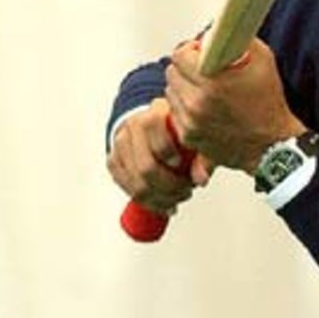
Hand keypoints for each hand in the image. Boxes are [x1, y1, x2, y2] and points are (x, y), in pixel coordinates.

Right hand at [106, 98, 210, 212]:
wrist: (152, 127)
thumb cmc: (179, 133)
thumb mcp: (196, 137)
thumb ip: (204, 157)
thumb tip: (201, 180)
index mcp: (154, 113)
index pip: (152, 127)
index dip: (166, 150)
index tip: (181, 165)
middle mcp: (133, 126)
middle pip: (146, 167)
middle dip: (169, 187)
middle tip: (186, 192)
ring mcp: (121, 144)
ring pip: (136, 183)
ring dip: (159, 199)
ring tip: (176, 200)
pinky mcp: (114, 160)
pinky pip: (126, 187)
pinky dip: (146, 202)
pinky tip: (163, 204)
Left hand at [165, 36, 301, 174]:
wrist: (273, 146)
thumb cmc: (270, 105)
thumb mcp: (262, 60)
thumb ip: (236, 40)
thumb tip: (216, 31)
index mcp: (211, 83)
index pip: (179, 55)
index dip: (190, 51)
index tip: (199, 54)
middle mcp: (197, 104)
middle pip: (172, 74)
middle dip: (185, 69)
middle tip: (203, 72)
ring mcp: (191, 123)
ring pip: (171, 94)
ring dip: (184, 89)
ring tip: (204, 92)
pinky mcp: (190, 138)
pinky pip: (177, 114)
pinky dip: (186, 110)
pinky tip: (204, 110)